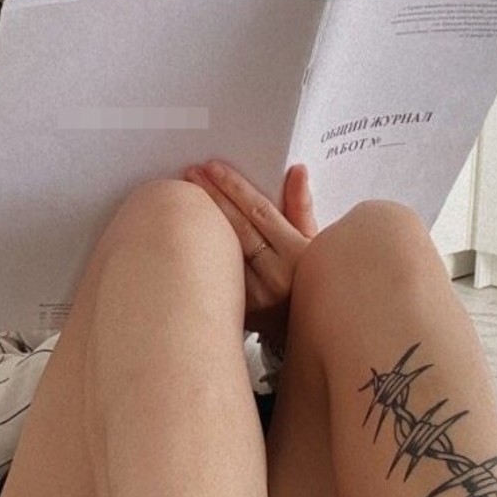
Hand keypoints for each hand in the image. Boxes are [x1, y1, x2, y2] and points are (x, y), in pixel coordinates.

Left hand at [182, 159, 317, 348]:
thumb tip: (296, 170)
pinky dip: (201, 253)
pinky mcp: (239, 312)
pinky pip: (216, 275)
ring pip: (221, 253)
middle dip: (212, 197)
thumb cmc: (310, 279)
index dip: (234, 187)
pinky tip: (185, 236)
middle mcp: (275, 276)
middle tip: (190, 173)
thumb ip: (301, 207)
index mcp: (296, 254)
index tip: (213, 167)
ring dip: (200, 224)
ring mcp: (255, 297)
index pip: (260, 212)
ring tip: (182, 198)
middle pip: (235, 228)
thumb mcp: (314, 243)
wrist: (310, 329)